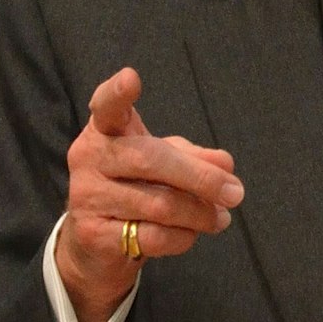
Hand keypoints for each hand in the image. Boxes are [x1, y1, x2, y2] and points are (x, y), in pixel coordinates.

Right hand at [55, 67, 243, 321]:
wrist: (96, 243)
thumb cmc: (135, 186)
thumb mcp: (165, 162)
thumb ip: (194, 158)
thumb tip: (225, 164)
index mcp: (105, 129)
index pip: (106, 105)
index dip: (117, 92)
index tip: (131, 78)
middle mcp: (89, 157)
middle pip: (150, 159)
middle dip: (201, 178)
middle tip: (236, 193)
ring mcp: (86, 196)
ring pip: (158, 205)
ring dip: (199, 214)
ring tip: (220, 218)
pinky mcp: (94, 235)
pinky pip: (152, 237)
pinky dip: (182, 237)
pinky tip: (192, 234)